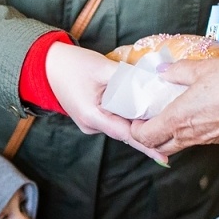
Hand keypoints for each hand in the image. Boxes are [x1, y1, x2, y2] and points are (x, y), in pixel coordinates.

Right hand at [43, 43, 166, 163]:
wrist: (45, 64)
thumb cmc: (70, 65)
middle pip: (126, 131)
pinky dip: (129, 114)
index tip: (163, 154)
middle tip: (172, 133)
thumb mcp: (102, 68)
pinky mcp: (92, 116)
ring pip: (121, 125)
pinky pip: (114, 118)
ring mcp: (91, 122)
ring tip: (164, 120)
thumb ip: (128, 78)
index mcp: (93, 117)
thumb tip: (153, 84)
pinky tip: (143, 109)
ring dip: (139, 122)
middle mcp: (92, 125)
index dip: (146, 143)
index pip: (126, 134)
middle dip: (148, 132)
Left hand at [130, 56, 218, 156]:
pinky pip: (203, 139)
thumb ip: (179, 71)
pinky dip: (196, 130)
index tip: (137, 118)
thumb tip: (165, 71)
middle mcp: (191, 134)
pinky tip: (202, 113)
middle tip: (152, 119)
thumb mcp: (203, 68)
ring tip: (177, 113)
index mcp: (178, 119)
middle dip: (151, 136)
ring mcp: (209, 139)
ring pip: (182, 144)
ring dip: (174, 133)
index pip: (145, 137)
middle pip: (161, 146)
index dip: (136, 130)